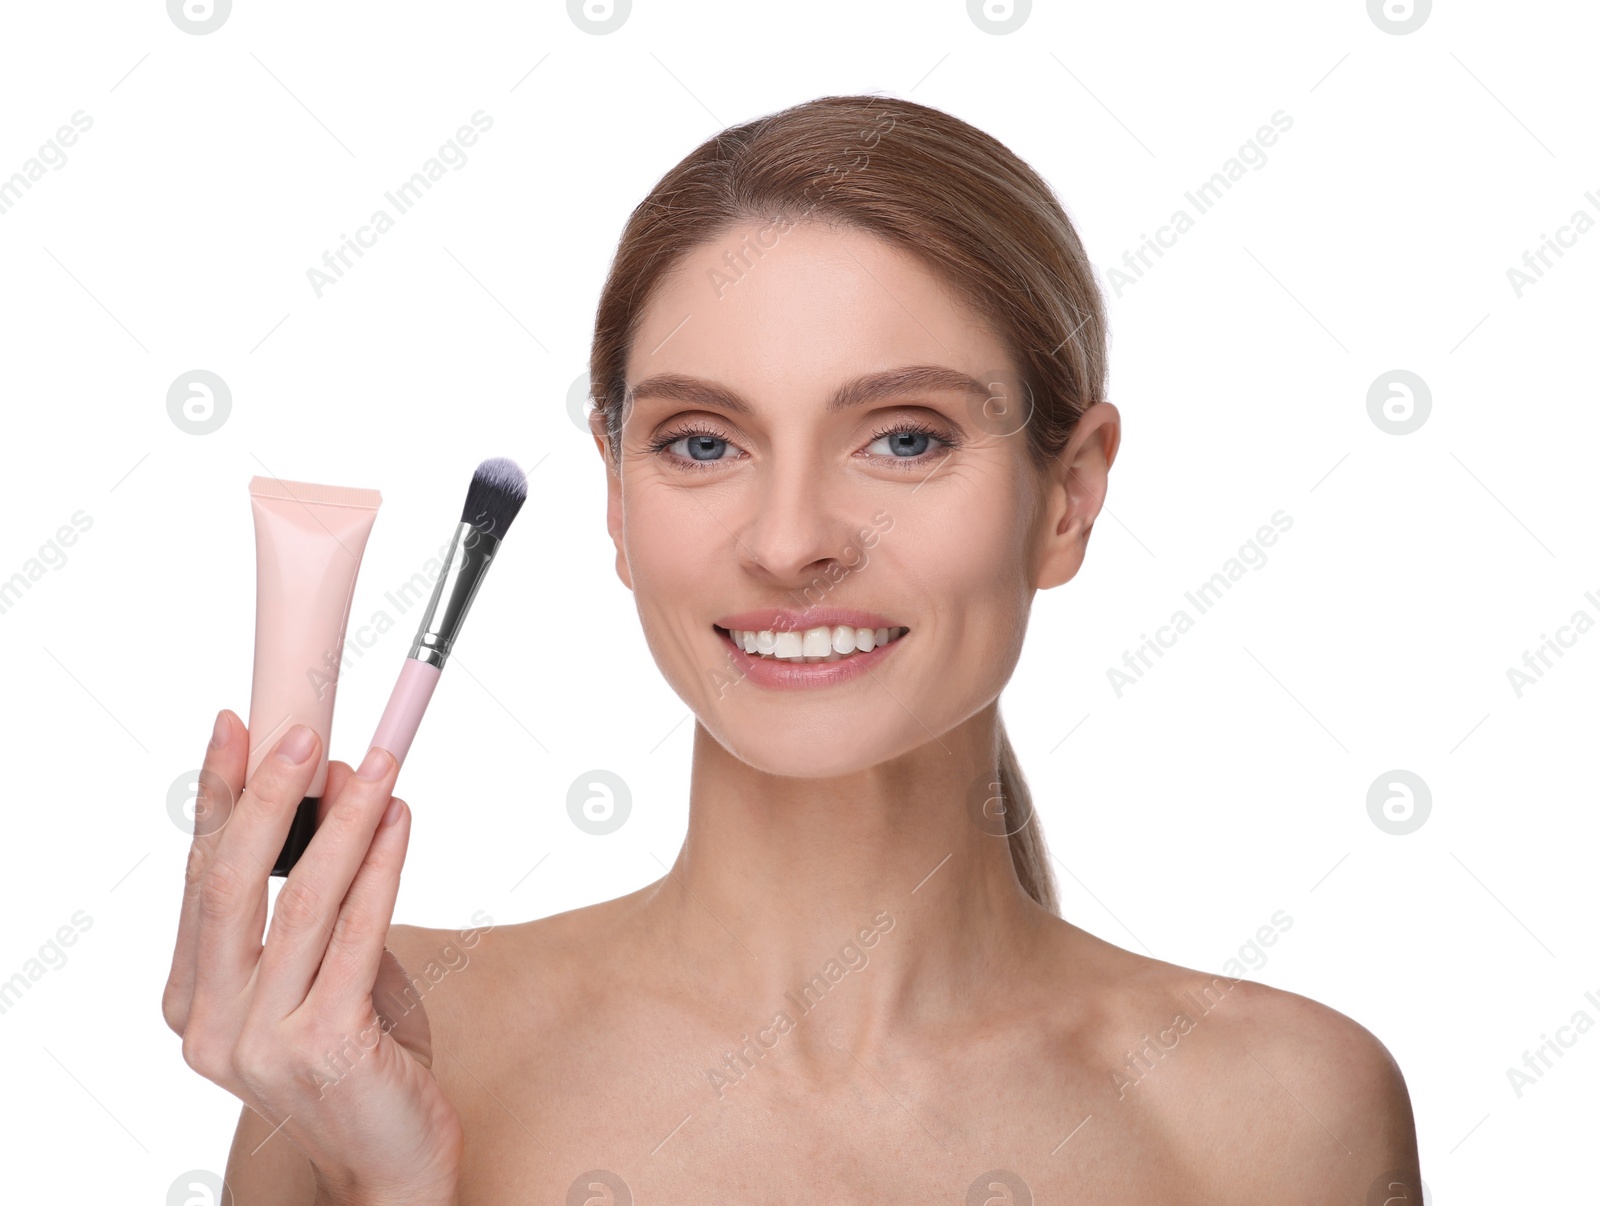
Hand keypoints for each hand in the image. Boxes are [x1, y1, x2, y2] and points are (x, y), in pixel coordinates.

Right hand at [163, 710, 463, 1204]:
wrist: (390, 1161)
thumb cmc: (360, 1058)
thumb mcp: (325, 974)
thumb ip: (321, 902)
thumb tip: (339, 791)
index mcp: (193, 1002)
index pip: (200, 880)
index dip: (216, 800)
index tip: (232, 729)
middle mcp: (211, 1025)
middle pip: (231, 886)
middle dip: (268, 799)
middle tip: (302, 732)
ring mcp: (260, 1042)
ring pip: (301, 903)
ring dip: (343, 822)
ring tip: (376, 764)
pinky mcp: (324, 1045)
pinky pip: (356, 934)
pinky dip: (380, 866)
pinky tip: (400, 821)